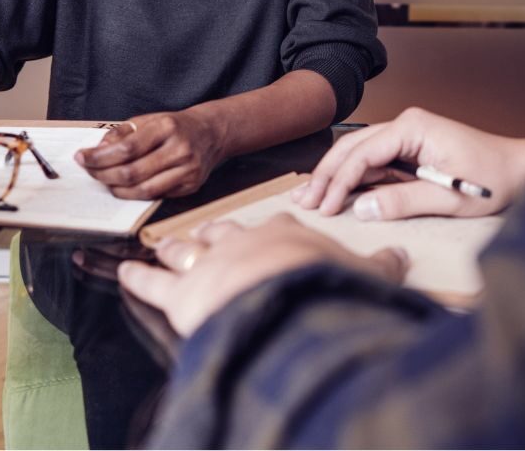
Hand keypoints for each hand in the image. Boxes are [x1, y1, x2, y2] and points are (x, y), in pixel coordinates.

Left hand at [75, 109, 224, 198]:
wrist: (211, 133)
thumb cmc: (175, 126)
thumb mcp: (149, 120)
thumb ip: (122, 134)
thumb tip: (98, 151)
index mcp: (168, 127)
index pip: (127, 148)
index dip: (100, 157)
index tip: (82, 158)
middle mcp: (180, 149)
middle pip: (132, 172)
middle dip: (103, 175)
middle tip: (89, 171)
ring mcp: (188, 170)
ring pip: (142, 190)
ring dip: (116, 188)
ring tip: (104, 180)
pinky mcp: (190, 185)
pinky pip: (155, 196)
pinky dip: (134, 194)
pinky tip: (124, 187)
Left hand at [117, 215, 408, 336]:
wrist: (287, 299)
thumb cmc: (322, 283)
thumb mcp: (362, 271)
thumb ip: (381, 265)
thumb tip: (401, 257)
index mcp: (283, 233)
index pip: (275, 225)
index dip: (272, 230)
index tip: (273, 231)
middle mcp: (242, 240)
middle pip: (223, 229)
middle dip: (215, 231)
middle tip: (210, 232)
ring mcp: (210, 263)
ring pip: (186, 248)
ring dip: (173, 248)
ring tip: (162, 244)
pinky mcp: (182, 293)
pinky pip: (152, 282)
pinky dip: (136, 276)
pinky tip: (123, 270)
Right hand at [293, 106, 524, 221]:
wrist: (520, 170)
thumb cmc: (492, 180)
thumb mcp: (448, 197)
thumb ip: (403, 201)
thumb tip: (360, 209)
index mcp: (412, 127)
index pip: (361, 153)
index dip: (338, 182)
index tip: (324, 209)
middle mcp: (406, 124)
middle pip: (352, 147)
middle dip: (326, 175)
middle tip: (303, 202)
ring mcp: (407, 134)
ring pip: (359, 152)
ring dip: (335, 175)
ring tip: (308, 197)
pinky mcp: (411, 147)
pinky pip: (375, 160)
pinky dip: (354, 176)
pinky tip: (335, 191)